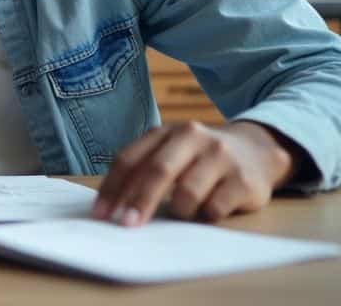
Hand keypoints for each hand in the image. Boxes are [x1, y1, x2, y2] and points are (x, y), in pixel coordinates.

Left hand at [93, 120, 294, 225]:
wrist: (256, 150)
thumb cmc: (200, 157)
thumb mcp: (171, 151)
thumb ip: (144, 169)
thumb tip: (113, 207)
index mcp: (165, 132)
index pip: (129, 159)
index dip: (112, 188)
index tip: (100, 214)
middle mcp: (192, 137)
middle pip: (157, 171)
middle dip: (139, 202)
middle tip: (126, 225)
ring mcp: (220, 156)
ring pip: (187, 193)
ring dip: (179, 212)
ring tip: (185, 212)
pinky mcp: (244, 179)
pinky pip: (214, 208)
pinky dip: (204, 217)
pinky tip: (207, 212)